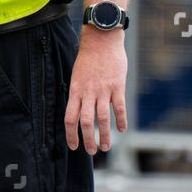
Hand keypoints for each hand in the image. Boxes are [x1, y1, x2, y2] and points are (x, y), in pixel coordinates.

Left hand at [64, 27, 127, 153]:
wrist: (102, 39)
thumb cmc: (89, 57)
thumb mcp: (77, 75)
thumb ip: (79, 93)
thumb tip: (80, 110)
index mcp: (76, 90)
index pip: (70, 118)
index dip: (71, 135)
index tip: (74, 146)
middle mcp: (88, 93)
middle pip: (86, 122)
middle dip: (88, 140)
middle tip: (92, 151)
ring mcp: (103, 90)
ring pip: (103, 119)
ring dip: (104, 135)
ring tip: (106, 147)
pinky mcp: (117, 86)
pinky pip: (119, 108)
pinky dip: (121, 121)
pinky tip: (122, 130)